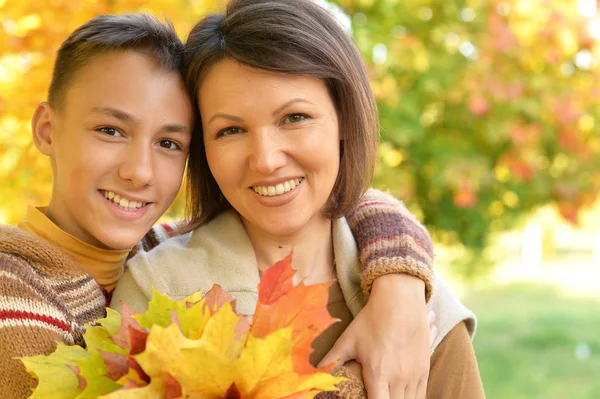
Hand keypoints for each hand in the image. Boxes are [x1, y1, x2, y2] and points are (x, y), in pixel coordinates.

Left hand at [319, 274, 434, 398]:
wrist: (400, 300)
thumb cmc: (372, 319)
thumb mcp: (349, 339)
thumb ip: (332, 359)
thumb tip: (315, 370)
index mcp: (377, 372)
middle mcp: (398, 377)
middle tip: (376, 396)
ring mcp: (414, 374)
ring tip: (387, 395)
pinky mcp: (425, 368)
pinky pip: (421, 394)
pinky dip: (412, 398)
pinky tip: (401, 395)